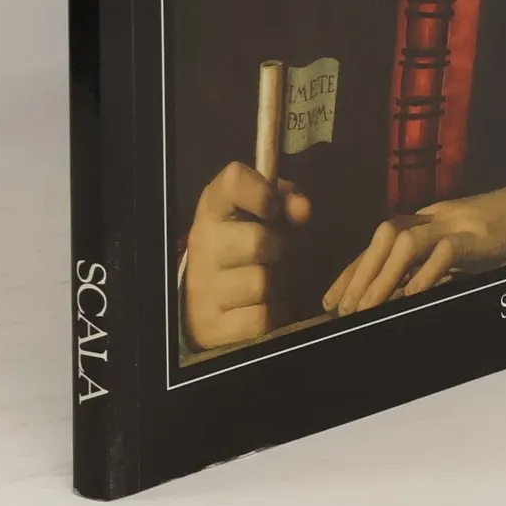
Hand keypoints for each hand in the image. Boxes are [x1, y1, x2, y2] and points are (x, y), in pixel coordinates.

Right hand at [182, 160, 312, 350]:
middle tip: (275, 254)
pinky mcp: (211, 324)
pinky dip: (269, 314)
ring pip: (261, 282)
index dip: (262, 191)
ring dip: (276, 284)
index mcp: (213, 207)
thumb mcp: (262, 215)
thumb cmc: (243, 247)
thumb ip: (286, 201)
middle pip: (259, 240)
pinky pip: (260, 317)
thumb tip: (303, 208)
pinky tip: (259, 305)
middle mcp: (202, 242)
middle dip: (279, 249)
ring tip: (267, 280)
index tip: (273, 209)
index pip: (233, 181)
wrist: (204, 301)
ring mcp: (203, 285)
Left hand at [322, 183, 505, 315]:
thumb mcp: (449, 255)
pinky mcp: (472, 237)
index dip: (351, 272)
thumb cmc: (488, 238)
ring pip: (405, 244)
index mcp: (420, 223)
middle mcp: (429, 220)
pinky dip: (425, 274)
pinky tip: (412, 296)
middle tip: (343, 310)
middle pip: (383, 238)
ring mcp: (450, 225)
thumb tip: (391, 298)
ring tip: (366, 308)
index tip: (329, 302)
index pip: (376, 245)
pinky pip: (443, 252)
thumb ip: (421, 270)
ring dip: (382, 277)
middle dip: (359, 273)